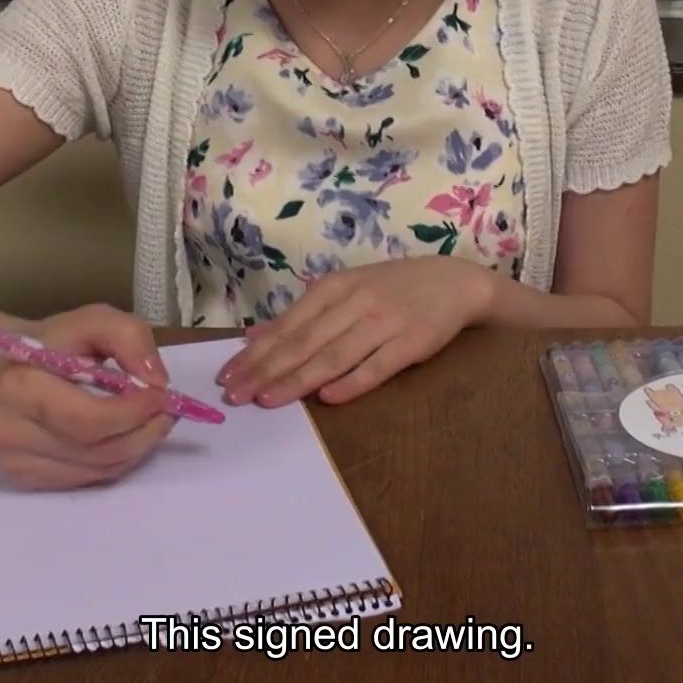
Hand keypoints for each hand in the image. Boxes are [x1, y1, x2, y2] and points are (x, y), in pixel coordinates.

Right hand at [0, 304, 176, 489]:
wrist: (1, 366)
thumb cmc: (52, 342)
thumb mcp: (93, 321)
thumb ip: (130, 339)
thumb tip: (157, 382)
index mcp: (21, 387)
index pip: (90, 421)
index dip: (135, 414)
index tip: (164, 397)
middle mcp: (10, 432)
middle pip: (98, 451)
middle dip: (143, 434)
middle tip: (167, 414)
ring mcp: (14, 461)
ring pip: (96, 471)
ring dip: (135, 450)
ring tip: (149, 423)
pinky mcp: (22, 478)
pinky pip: (86, 479)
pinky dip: (114, 462)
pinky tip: (121, 438)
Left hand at [215, 257, 494, 407]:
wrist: (455, 282)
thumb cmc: (392, 289)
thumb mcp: (345, 291)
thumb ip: (302, 315)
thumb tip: (254, 336)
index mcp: (334, 287)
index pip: (287, 326)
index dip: (256, 353)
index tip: (226, 377)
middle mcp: (355, 302)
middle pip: (304, 342)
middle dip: (266, 370)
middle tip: (236, 395)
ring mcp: (385, 322)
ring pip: (334, 355)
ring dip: (298, 378)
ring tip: (268, 399)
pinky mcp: (412, 342)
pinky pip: (378, 366)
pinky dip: (352, 382)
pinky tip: (327, 398)